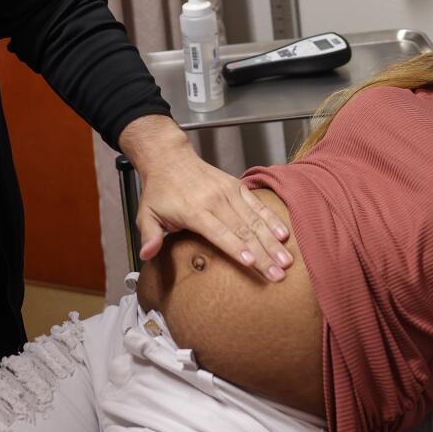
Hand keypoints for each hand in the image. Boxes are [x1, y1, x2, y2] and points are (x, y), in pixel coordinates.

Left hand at [118, 116, 289, 281]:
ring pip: (255, 219)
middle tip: (278, 273)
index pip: (219, 233)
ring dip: (272, 240)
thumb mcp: (146, 213)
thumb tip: (147, 255)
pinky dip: (272, 219)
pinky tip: (284, 234)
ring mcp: (228, 192)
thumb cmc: (160, 191)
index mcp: (193, 211)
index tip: (252, 262)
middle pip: (243, 230)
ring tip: (286, 259)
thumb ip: (149, 236)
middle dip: (263, 253)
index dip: (237, 248)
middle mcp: (214, 201)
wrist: (170, 158)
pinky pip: (257, 204)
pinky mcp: (237, 186)